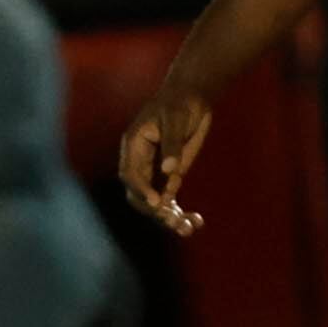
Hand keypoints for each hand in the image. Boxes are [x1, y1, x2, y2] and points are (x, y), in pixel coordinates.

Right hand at [118, 80, 216, 237]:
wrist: (191, 99)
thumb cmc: (179, 103)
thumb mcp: (175, 119)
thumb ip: (171, 145)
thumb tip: (169, 172)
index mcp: (134, 147)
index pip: (131, 175)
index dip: (142, 190)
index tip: (158, 203)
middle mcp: (140, 163)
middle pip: (138, 194)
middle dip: (153, 210)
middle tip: (173, 220)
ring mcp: (154, 172)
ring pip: (154, 202)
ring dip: (168, 217)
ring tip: (187, 227)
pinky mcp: (169, 177)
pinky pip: (170, 199)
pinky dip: (180, 212)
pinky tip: (196, 222)